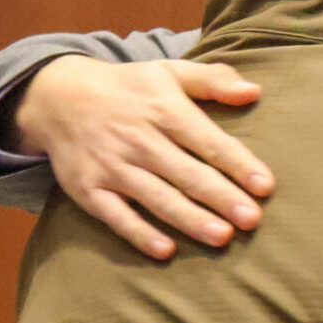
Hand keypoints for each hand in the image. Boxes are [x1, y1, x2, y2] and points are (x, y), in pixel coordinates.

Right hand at [13, 56, 273, 258]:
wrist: (56, 97)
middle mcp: (139, 139)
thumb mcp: (168, 72)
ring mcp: (111, 166)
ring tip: (222, 237)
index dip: (238, 164)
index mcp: (164, 110)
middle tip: (253, 220)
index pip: (208, 141)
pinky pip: (115, 215)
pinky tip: (166, 251)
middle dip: (221, 197)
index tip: (265, 186)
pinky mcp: (88, 189)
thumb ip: (212, 80)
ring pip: (157, 197)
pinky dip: (139, 233)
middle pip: (187, 173)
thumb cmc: (128, 88)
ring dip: (189, 219)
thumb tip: (254, 90)